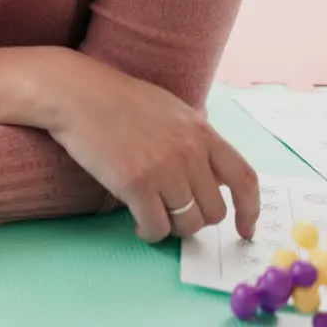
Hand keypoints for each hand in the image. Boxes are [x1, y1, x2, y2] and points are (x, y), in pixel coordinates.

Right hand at [42, 48, 258, 242]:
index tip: (245, 230)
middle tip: (175, 215)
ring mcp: (162, 169)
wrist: (76, 94)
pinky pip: (155, 227)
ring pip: (186, 224)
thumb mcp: (171, 110)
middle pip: (213, 210)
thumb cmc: (117, 99)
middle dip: (196, 220)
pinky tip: (138, 224)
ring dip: (172, 228)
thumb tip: (212, 174)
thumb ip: (195, 140)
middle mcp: (188, 153)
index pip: (244, 179)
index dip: (250, 210)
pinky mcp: (134, 184)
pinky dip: (149, 233)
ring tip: (154, 217)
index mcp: (201, 132)